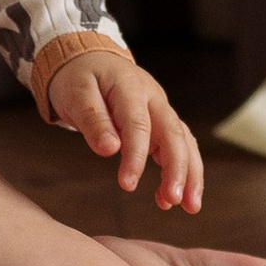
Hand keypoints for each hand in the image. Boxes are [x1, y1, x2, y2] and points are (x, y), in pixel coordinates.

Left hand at [46, 52, 202, 212]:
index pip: (138, 125)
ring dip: (190, 173)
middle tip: (174, 200)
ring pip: (184, 141)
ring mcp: (160, 110)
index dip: (135, 156)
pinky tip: (169, 198)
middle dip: (178, 168)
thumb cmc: (79, 77)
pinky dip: (181, 171)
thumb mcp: (76, 94)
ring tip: (189, 206)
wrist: (90, 60)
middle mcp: (153, 98)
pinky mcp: (161, 123)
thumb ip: (93, 120)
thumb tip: (109, 149)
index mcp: (130, 87)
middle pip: (173, 133)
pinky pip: (178, 146)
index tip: (127, 185)